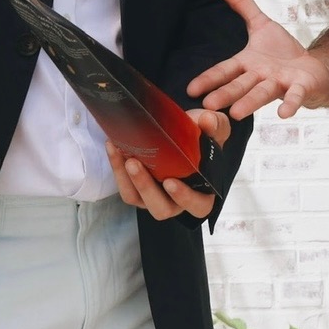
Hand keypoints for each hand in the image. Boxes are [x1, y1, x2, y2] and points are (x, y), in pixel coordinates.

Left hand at [108, 108, 228, 220]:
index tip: (171, 182)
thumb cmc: (204, 137)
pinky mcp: (138, 190)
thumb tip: (206, 120)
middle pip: (161, 208)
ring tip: (120, 153)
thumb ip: (215, 125)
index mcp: (202, 192)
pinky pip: (125, 187)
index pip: (197, 205)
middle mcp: (177, 202)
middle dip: (145, 187)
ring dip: (127, 178)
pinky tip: (113, 146)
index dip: (184, 198)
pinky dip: (117, 168)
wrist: (183, 132)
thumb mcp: (215, 129)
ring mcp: (155, 197)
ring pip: (138, 199)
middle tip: (135, 163)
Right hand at [188, 0, 328, 119]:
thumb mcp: (262, 25)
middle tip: (208, 105)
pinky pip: (294, 96)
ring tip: (237, 113)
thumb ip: (244, 5)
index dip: (209, 79)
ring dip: (250, 102)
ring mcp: (279, 84)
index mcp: (248, 63)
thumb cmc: (283, 52)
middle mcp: (260, 77)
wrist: (312, 70)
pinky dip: (290, 104)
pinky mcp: (299, 87)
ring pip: (262, 93)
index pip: (225, 70)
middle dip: (225, 94)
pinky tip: (283, 114)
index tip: (191, 89)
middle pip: (240, 85)